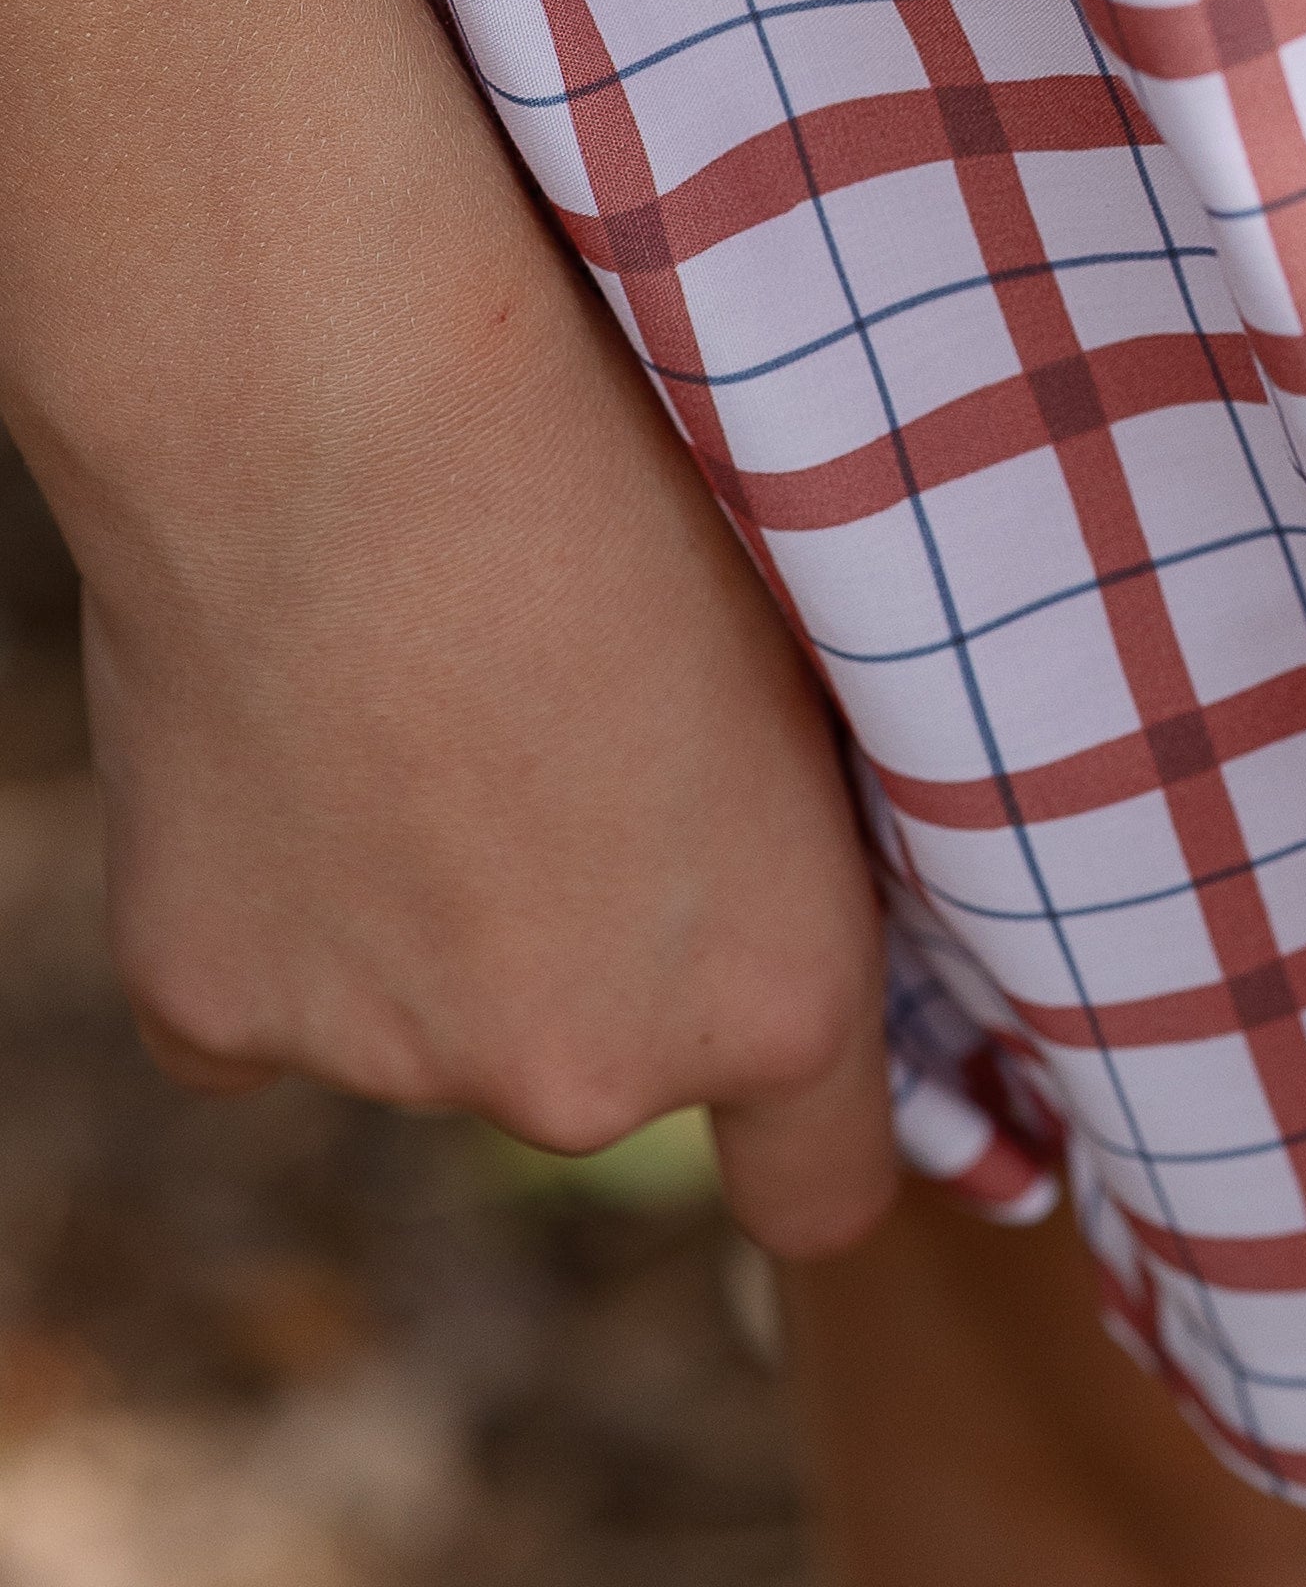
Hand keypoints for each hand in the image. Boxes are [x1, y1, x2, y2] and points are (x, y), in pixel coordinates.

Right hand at [62, 217, 899, 1265]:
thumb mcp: (801, 666)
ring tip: (407, 699)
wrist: (337, 395)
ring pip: (416, 1023)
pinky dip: (269, 914)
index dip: (797, 1122)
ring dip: (418, 917)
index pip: (817, 1191)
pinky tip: (285, 747)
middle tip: (544, 740)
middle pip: (593, 1074)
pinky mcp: (206, 1012)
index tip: (770, 1056)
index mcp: (775, 995)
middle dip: (582, 953)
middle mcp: (585, 1078)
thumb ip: (794, 845)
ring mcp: (383, 1059)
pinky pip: (256, 1008)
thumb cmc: (614, 464)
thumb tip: (783, 897)